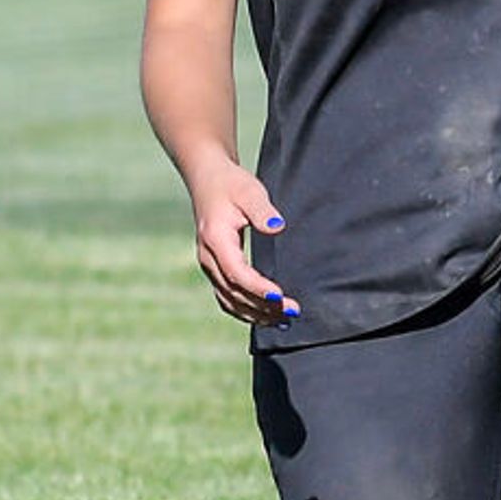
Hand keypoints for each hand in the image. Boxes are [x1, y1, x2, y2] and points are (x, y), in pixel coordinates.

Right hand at [187, 166, 296, 328]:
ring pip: (229, 300)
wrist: (207, 179)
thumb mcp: (249, 191)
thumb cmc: (231, 184)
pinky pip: (226, 297)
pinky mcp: (214, 268)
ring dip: (255, 314)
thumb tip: (277, 227)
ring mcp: (208, 265)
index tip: (281, 297)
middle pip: (233, 292)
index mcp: (215, 239)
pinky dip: (245, 311)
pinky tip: (266, 316)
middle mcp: (208, 257)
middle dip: (263, 306)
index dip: (258, 288)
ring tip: (284, 320)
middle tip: (293, 312)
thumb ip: (263, 211)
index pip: (236, 272)